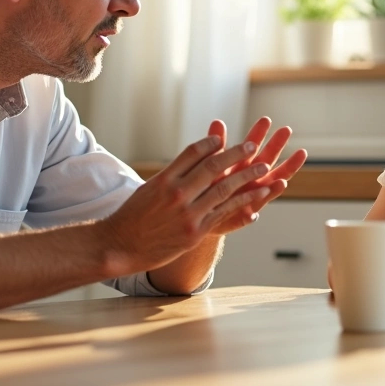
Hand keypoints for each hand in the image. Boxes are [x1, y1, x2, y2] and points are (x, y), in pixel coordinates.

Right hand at [100, 134, 271, 274]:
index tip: (223, 139)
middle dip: (237, 153)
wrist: (120, 246)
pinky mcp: (196, 232)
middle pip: (213, 166)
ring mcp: (188, 213)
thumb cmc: (133, 216)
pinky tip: (258, 195)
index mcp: (164, 178)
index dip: (212, 143)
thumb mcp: (149, 188)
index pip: (194, 152)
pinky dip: (244, 202)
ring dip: (248, 175)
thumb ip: (173, 174)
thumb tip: (195, 159)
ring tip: (264, 166)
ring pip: (225, 188)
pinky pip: (225, 213)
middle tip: (253, 144)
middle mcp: (177, 193)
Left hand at [205, 117, 307, 235]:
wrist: (199, 218)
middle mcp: (250, 181)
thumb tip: (217, 121)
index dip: (258, 134)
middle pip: (266, 160)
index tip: (266, 119)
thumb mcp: (210, 166)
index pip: (252, 147)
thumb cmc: (206, 189)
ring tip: (296, 159)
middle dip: (276, 146)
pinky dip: (267, 196)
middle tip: (285, 130)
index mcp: (240, 167)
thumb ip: (215, 147)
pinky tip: (280, 186)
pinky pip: (258, 206)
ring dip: (283, 170)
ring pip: (270, 183)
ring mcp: (251, 198)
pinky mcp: (245, 216)